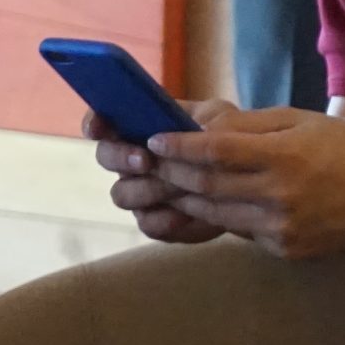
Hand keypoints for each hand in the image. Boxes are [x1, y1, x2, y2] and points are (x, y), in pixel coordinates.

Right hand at [89, 98, 235, 244]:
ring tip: (183, 184)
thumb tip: (182, 131)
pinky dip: (167, 218)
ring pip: (123, 194)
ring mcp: (141, 192)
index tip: (97, 129)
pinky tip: (188, 213)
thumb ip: (200, 120)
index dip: (95, 123)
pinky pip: (148, 224)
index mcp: (141, 127)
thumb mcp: (222, 120)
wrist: (248, 180)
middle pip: (106, 157)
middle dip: (121, 158)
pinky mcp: (156, 221)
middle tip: (146, 161)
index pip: (105, 122)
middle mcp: (132, 160)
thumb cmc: (230, 140)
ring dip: (151, 188)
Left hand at [108, 108, 344, 259]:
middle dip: (173, 171)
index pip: (215, 151)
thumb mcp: (303, 123)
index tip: (156, 139)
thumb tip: (201, 129)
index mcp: (286, 156)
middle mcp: (281, 194)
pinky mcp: (285, 249)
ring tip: (173, 184)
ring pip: (216, 213)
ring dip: (188, 198)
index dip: (179, 146)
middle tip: (153, 162)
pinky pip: (241, 231)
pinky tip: (216, 204)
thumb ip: (251, 127)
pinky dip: (223, 216)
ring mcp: (282, 227)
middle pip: (207, 184)